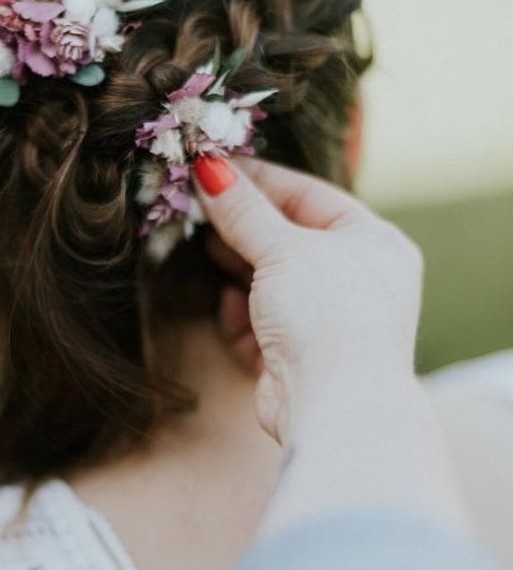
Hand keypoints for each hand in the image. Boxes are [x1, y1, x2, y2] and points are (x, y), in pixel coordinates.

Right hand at [194, 156, 423, 440]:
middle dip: (242, 227)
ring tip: (206, 250)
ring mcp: (327, 321)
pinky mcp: (299, 359)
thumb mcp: (283, 248)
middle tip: (195, 205)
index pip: (309, 196)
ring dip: (238, 271)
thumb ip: (243, 209)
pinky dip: (242, 317)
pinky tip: (231, 311)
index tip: (212, 166)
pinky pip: (261, 324)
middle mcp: (356, 281)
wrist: (335, 404)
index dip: (259, 179)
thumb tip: (208, 166)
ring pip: (269, 284)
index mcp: (373, 242)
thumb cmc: (327, 313)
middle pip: (287, 240)